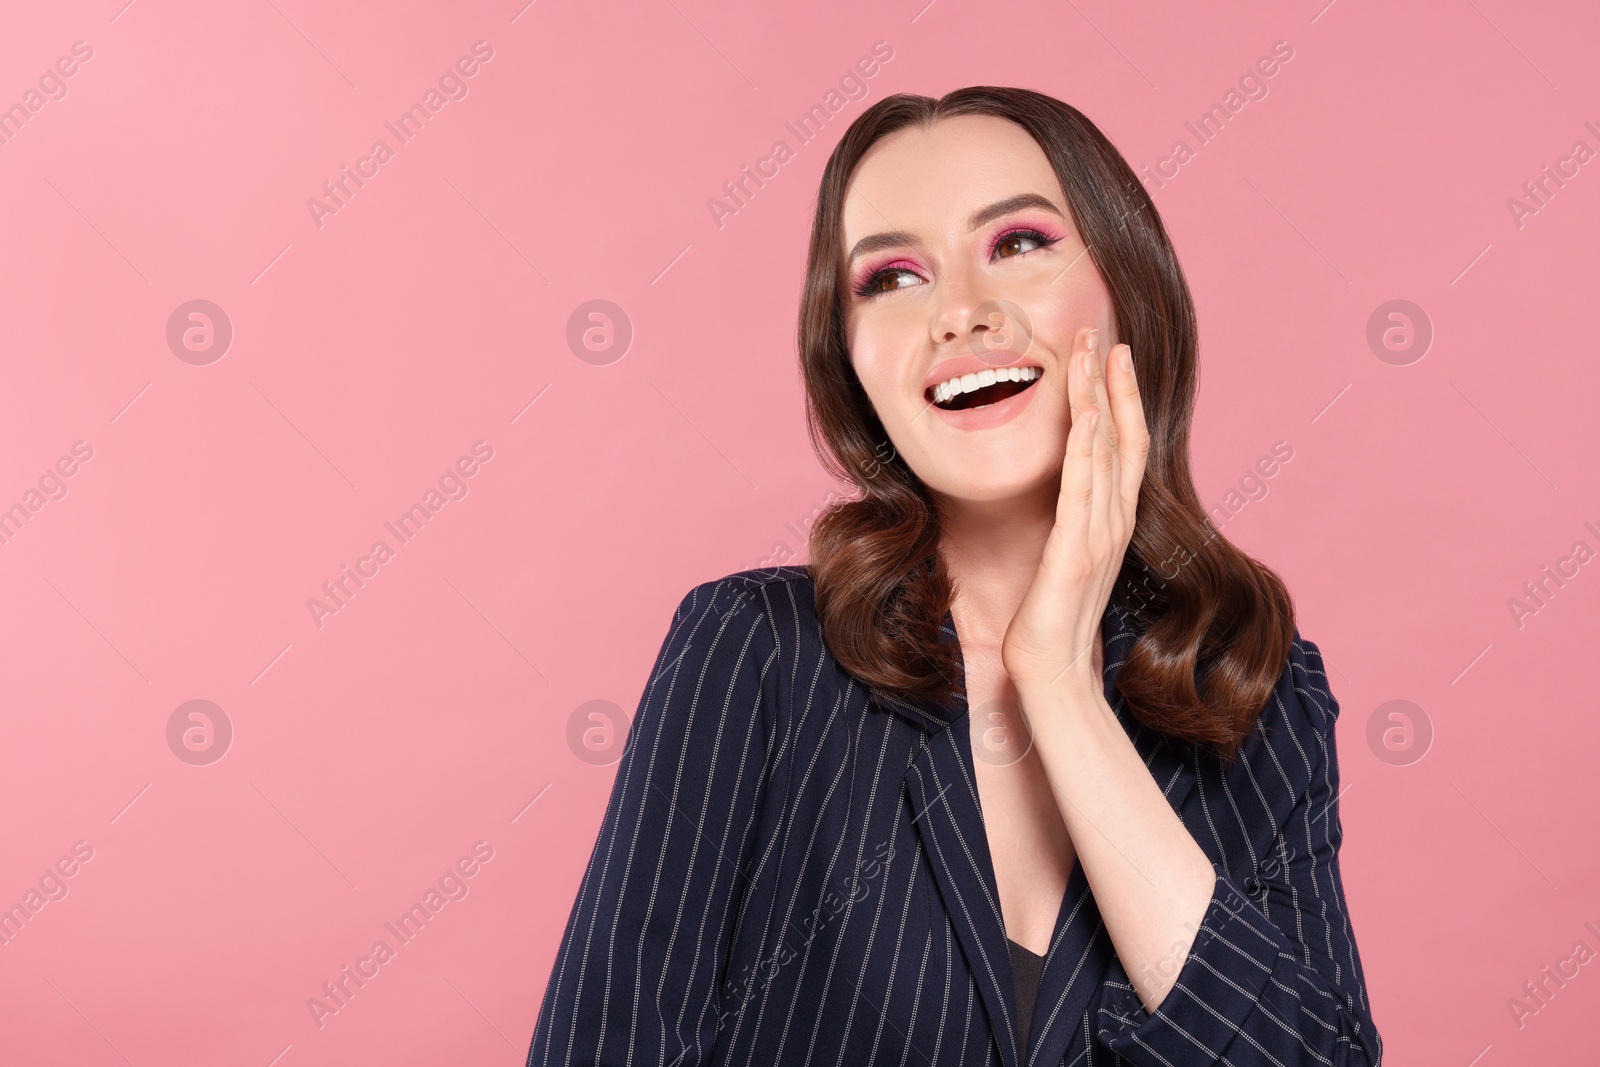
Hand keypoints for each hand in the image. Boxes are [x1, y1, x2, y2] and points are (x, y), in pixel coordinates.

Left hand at [1001, 325, 1149, 698]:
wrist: (1050, 668)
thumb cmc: (1050, 615)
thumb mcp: (1065, 554)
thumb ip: (1069, 519)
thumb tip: (1060, 487)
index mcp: (1112, 518)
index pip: (1124, 444)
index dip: (1122, 396)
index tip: (1114, 352)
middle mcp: (1114, 519)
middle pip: (1122, 435)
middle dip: (1113, 381)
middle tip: (1103, 331)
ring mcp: (1099, 533)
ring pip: (1104, 451)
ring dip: (1100, 397)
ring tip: (1094, 351)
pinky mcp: (1076, 550)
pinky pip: (1083, 489)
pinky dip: (1087, 449)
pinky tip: (1089, 415)